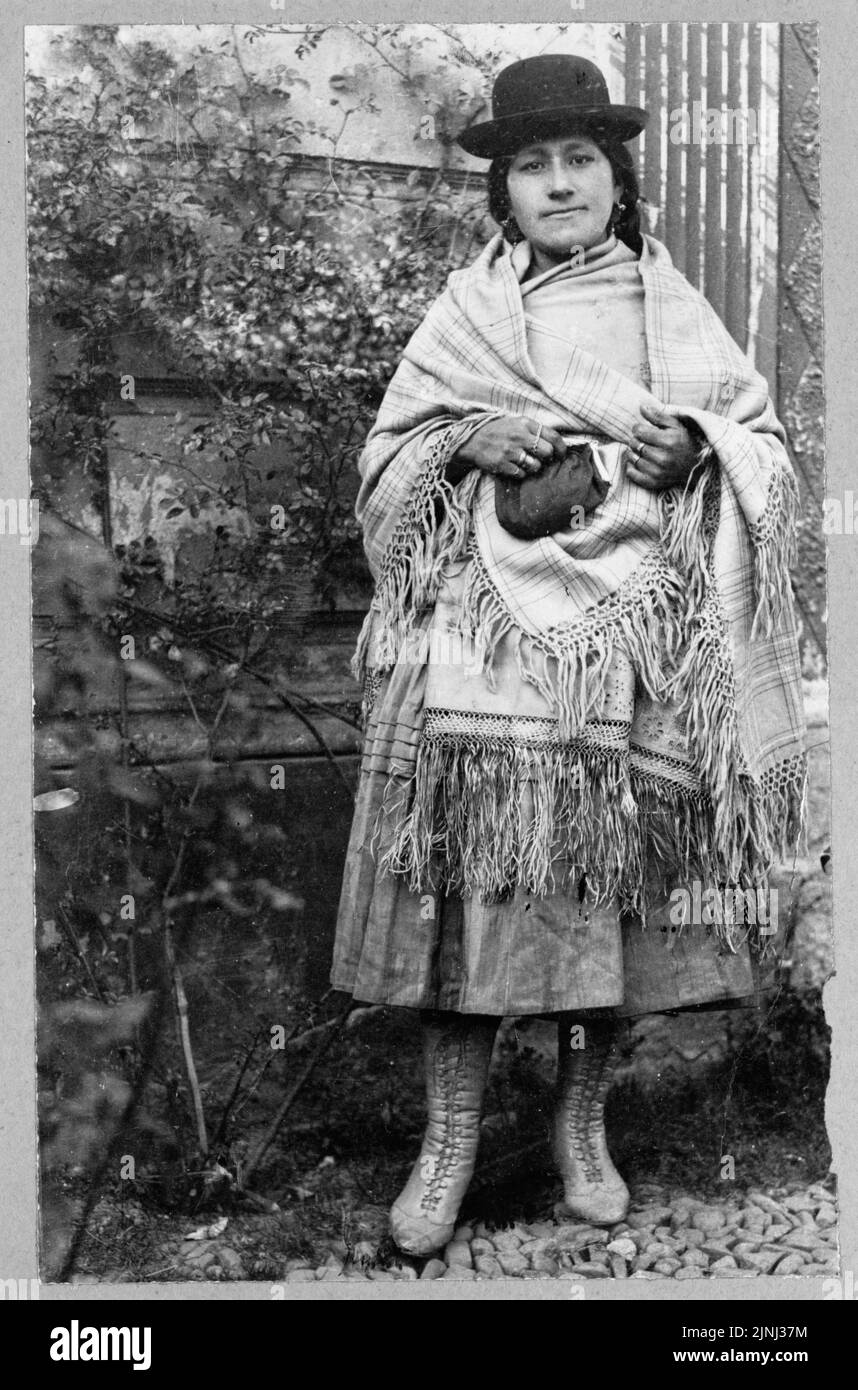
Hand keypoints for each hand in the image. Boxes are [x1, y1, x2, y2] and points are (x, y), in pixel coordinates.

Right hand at [452, 416, 567, 479]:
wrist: (471, 440)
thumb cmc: (497, 431)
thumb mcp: (515, 423)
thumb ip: (533, 430)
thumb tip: (554, 443)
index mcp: (525, 424)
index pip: (553, 436)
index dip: (561, 448)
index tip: (561, 454)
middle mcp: (519, 436)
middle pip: (547, 452)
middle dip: (547, 458)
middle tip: (542, 460)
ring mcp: (510, 451)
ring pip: (535, 466)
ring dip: (534, 467)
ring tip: (526, 463)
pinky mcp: (502, 464)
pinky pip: (521, 474)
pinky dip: (520, 473)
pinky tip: (514, 467)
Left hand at [626, 402, 704, 491]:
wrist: (696, 466)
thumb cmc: (684, 442)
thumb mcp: (675, 425)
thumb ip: (658, 416)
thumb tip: (641, 406)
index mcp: (668, 441)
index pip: (638, 431)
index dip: (638, 428)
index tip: (642, 429)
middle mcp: (662, 458)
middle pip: (634, 444)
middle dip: (636, 440)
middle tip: (644, 441)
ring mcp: (657, 472)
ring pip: (632, 458)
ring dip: (633, 453)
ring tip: (642, 451)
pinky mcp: (653, 483)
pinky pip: (631, 474)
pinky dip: (631, 467)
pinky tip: (639, 462)